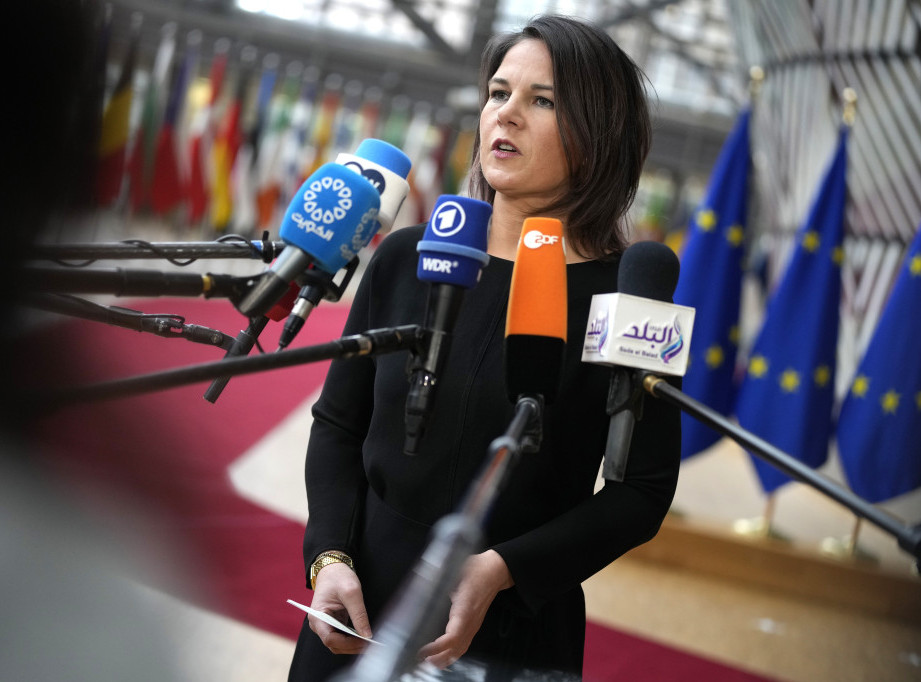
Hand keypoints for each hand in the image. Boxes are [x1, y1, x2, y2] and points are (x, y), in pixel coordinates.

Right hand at [308, 561, 372, 654]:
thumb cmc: (338, 576)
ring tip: (370, 642)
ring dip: (353, 644)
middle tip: (371, 644)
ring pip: (338, 643)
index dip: (348, 643)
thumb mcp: (352, 592)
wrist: (332, 568)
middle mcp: (319, 623)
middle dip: (352, 646)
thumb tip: (367, 635)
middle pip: (334, 644)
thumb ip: (359, 614)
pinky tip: (364, 636)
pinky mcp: (334, 622)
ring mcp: (325, 624)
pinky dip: (353, 638)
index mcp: (318, 616)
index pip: (330, 639)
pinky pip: (342, 636)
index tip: (364, 641)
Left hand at [417, 549, 513, 668]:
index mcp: (464, 609)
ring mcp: (473, 625)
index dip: (437, 648)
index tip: (423, 651)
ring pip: (460, 649)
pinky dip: (453, 654)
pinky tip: (443, 656)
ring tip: (428, 661)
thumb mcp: (456, 569)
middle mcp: (470, 622)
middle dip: (438, 658)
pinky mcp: (474, 625)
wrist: (494, 571)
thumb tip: (423, 582)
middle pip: (455, 649)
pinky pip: (464, 645)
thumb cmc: (476, 569)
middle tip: (419, 659)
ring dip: (445, 658)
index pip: (452, 637)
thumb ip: (440, 579)